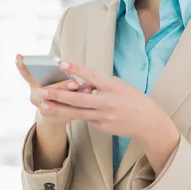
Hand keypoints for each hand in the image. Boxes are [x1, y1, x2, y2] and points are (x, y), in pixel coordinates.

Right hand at [15, 54, 95, 125]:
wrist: (54, 114)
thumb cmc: (57, 88)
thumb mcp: (56, 80)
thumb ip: (63, 75)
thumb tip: (77, 73)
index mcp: (34, 83)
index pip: (26, 73)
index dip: (21, 65)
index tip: (19, 56)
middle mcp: (35, 96)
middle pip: (46, 90)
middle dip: (61, 86)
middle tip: (74, 83)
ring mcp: (42, 108)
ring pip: (56, 104)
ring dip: (71, 98)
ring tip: (86, 91)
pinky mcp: (52, 118)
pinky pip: (64, 114)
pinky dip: (76, 107)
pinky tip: (88, 104)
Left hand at [38, 61, 170, 140]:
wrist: (148, 122)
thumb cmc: (133, 99)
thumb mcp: (119, 85)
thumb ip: (101, 84)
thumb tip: (82, 85)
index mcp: (112, 87)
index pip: (91, 76)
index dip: (76, 69)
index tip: (61, 63)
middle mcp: (107, 102)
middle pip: (78, 99)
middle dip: (58, 95)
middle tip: (42, 92)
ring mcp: (104, 117)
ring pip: (77, 113)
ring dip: (59, 109)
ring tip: (43, 106)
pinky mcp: (102, 126)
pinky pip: (85, 118)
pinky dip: (74, 114)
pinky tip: (62, 112)